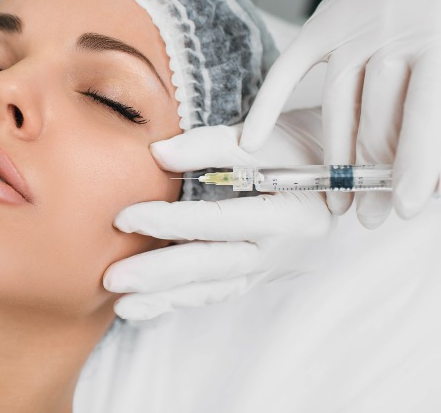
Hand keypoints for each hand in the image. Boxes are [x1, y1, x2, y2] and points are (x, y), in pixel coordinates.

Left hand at [105, 109, 333, 319]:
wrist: (330, 173)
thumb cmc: (295, 148)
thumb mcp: (259, 138)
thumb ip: (209, 145)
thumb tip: (157, 154)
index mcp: (288, 213)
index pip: (219, 221)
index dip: (170, 221)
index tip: (124, 219)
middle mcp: (280, 249)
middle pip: (213, 266)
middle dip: (160, 274)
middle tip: (112, 279)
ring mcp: (268, 267)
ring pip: (213, 288)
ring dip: (166, 297)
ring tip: (122, 305)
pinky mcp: (256, 274)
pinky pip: (217, 292)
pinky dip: (182, 299)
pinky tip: (148, 305)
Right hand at [240, 0, 440, 228]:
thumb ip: (438, 121)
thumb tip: (429, 182)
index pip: (426, 112)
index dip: (416, 164)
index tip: (406, 207)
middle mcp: (398, 28)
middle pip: (378, 114)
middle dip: (374, 173)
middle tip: (373, 216)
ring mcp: (356, 25)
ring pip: (338, 101)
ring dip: (337, 157)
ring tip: (339, 201)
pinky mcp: (324, 21)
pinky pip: (287, 69)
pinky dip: (268, 105)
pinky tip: (255, 141)